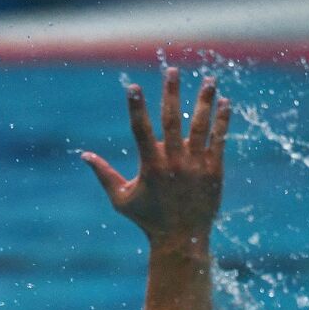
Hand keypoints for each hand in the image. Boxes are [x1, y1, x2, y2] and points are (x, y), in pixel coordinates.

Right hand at [82, 67, 229, 246]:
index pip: (141, 130)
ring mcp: (196, 165)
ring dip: (204, 101)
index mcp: (150, 166)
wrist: (181, 239)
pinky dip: (222, 120)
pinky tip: (225, 102)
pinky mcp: (214, 171)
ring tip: (209, 79)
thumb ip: (104, 175)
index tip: (134, 87)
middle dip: (171, 93)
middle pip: (172, 120)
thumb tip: (84, 155)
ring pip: (200, 126)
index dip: (136, 107)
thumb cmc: (147, 219)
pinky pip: (219, 140)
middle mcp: (174, 162)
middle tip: (172, 70)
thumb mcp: (121, 199)